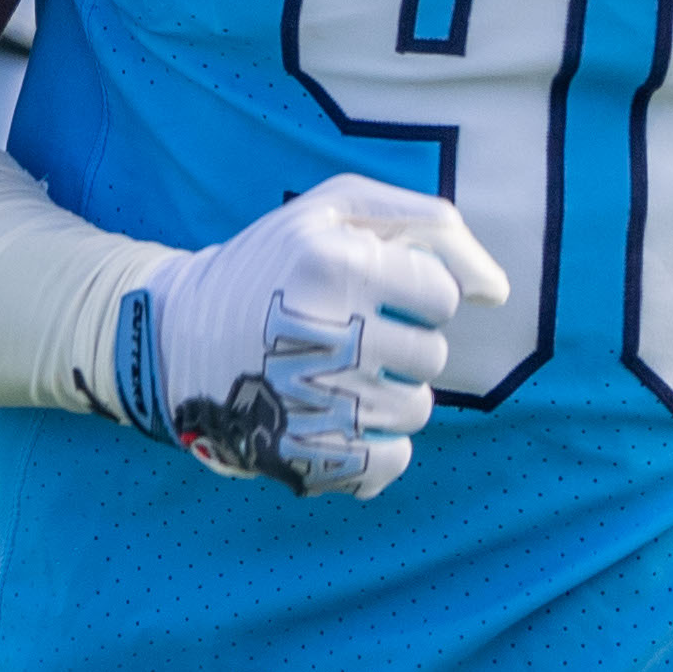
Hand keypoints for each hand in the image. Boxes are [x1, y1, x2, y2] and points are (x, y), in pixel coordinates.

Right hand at [108, 179, 507, 498]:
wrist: (173, 335)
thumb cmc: (271, 264)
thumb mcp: (335, 208)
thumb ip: (430, 227)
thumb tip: (498, 293)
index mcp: (334, 263)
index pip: (441, 297)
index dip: (416, 296)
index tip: (373, 294)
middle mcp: (324, 332)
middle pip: (432, 359)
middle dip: (403, 347)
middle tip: (347, 337)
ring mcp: (312, 401)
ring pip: (415, 412)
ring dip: (390, 396)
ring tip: (337, 375)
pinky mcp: (300, 454)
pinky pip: (391, 463)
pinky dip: (378, 448)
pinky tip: (340, 420)